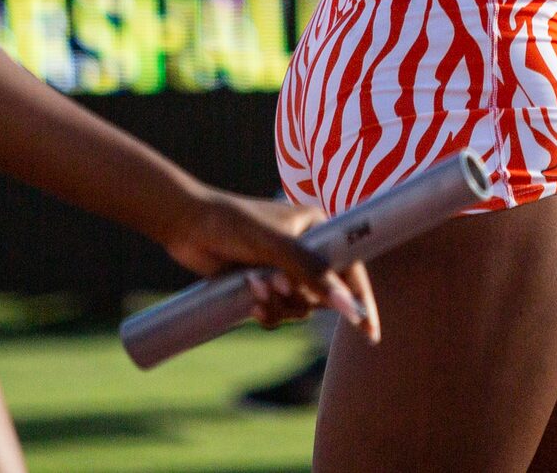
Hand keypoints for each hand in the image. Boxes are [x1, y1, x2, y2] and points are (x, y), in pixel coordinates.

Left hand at [161, 189, 376, 341]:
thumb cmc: (233, 223)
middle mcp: (305, 249)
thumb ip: (311, 272)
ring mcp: (283, 269)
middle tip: (275, 285)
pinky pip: (278, 313)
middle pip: (323, 295)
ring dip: (278, 305)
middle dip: (299, 298)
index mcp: (318, 228)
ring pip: (299, 308)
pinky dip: (266, 313)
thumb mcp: (275, 245)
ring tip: (253, 287)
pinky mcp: (263, 285)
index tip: (369, 332)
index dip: (360, 299)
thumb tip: (345, 305)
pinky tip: (249, 302)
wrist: (187, 225)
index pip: (350, 267)